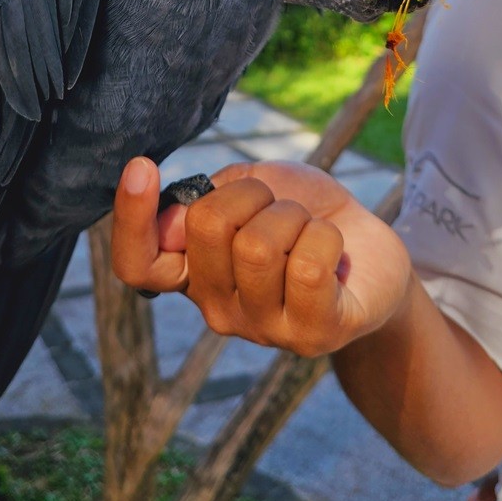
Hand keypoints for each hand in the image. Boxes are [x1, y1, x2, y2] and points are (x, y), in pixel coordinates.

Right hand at [112, 158, 410, 356]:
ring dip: (292, 216)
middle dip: (251, 192)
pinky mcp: (312, 334)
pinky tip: (333, 248)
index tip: (143, 165)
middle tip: (276, 203)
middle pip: (207, 229)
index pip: (137, 264)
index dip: (130, 218)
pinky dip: (324, 236)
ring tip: (307, 229)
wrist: (371, 249)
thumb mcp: (253, 187)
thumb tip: (172, 225)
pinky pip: (307, 266)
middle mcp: (218, 309)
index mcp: (192, 272)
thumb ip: (212, 199)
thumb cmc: (303, 213)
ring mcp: (263, 328)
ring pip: (258, 246)